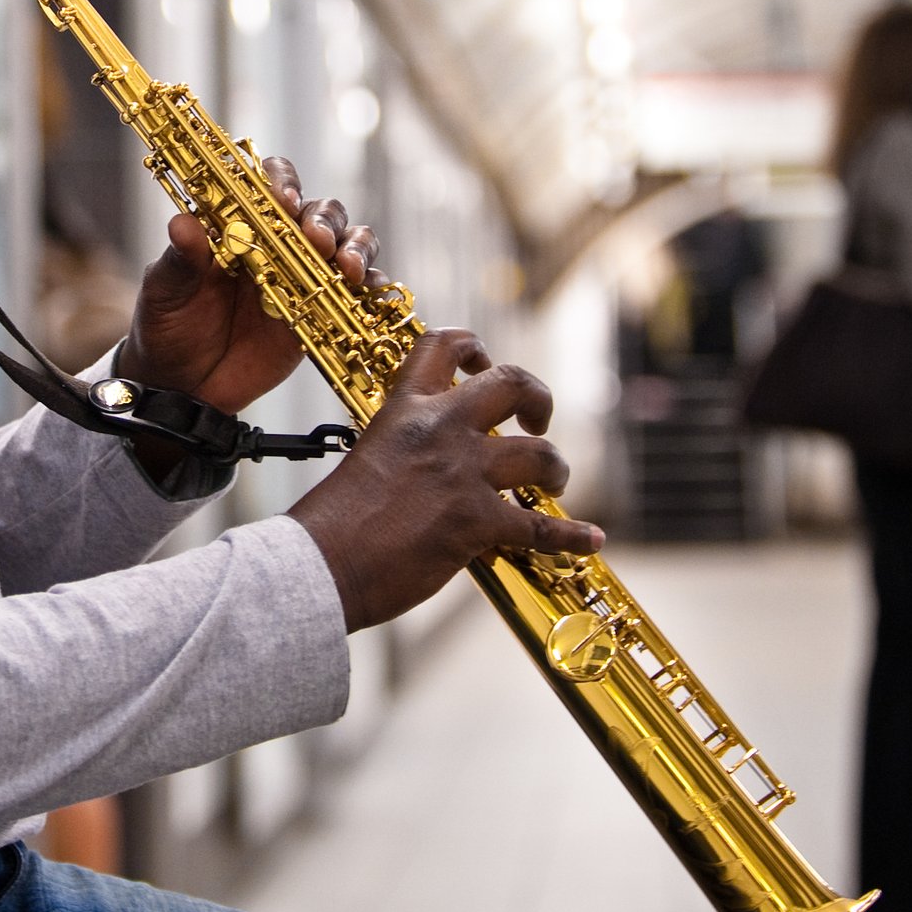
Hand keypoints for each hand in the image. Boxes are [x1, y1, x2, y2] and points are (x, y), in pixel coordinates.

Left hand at [117, 155, 382, 416]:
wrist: (184, 385)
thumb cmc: (170, 327)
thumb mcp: (166, 291)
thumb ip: (180, 259)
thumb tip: (181, 223)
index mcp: (239, 227)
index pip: (268, 186)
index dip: (281, 182)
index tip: (282, 199)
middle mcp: (278, 244)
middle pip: (319, 211)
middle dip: (324, 220)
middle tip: (316, 239)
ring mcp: (305, 278)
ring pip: (348, 243)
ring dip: (355, 247)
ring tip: (347, 267)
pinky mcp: (323, 312)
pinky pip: (359, 292)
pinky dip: (371, 287)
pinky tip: (365, 292)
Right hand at [288, 329, 601, 631]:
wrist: (320, 564)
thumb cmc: (332, 524)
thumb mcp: (366, 459)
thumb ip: (402, 451)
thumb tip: (427, 469)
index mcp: (403, 409)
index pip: (443, 346)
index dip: (474, 347)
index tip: (485, 363)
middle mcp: (439, 429)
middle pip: (512, 384)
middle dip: (538, 398)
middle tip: (537, 421)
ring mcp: (462, 473)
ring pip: (540, 455)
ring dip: (557, 469)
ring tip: (554, 484)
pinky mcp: (476, 521)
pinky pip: (540, 528)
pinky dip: (571, 537)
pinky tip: (590, 540)